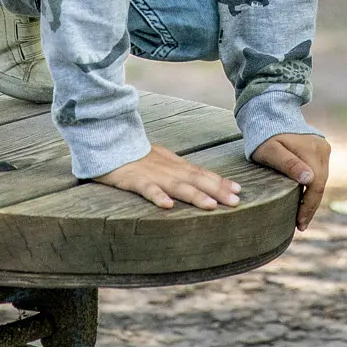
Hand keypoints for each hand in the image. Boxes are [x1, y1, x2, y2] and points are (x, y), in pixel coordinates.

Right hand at [93, 145, 242, 210]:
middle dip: (217, 190)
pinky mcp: (132, 179)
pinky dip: (157, 196)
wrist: (107, 140)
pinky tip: (167, 206)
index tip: (239, 190)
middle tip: (236, 201)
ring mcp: (151, 173)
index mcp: (174, 164)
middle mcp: (168, 169)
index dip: (220, 181)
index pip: (201, 173)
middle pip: (196, 179)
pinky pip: (146, 188)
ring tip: (211, 206)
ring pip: (176, 185)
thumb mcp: (161, 161)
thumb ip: (179, 171)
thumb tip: (200, 181)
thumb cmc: (135, 155)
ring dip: (195, 195)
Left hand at [252, 132, 331, 230]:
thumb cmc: (264, 136)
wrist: (269, 115)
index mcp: (311, 150)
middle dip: (311, 206)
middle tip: (300, 225)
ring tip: (302, 216)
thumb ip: (288, 164)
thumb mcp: (271, 151)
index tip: (300, 223)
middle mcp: (322, 148)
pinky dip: (313, 187)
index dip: (308, 206)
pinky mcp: (321, 149)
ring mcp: (323, 148)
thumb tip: (310, 179)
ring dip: (312, 198)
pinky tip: (304, 198)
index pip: (315, 185)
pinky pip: (320, 173)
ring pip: (321, 179)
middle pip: (320, 184)